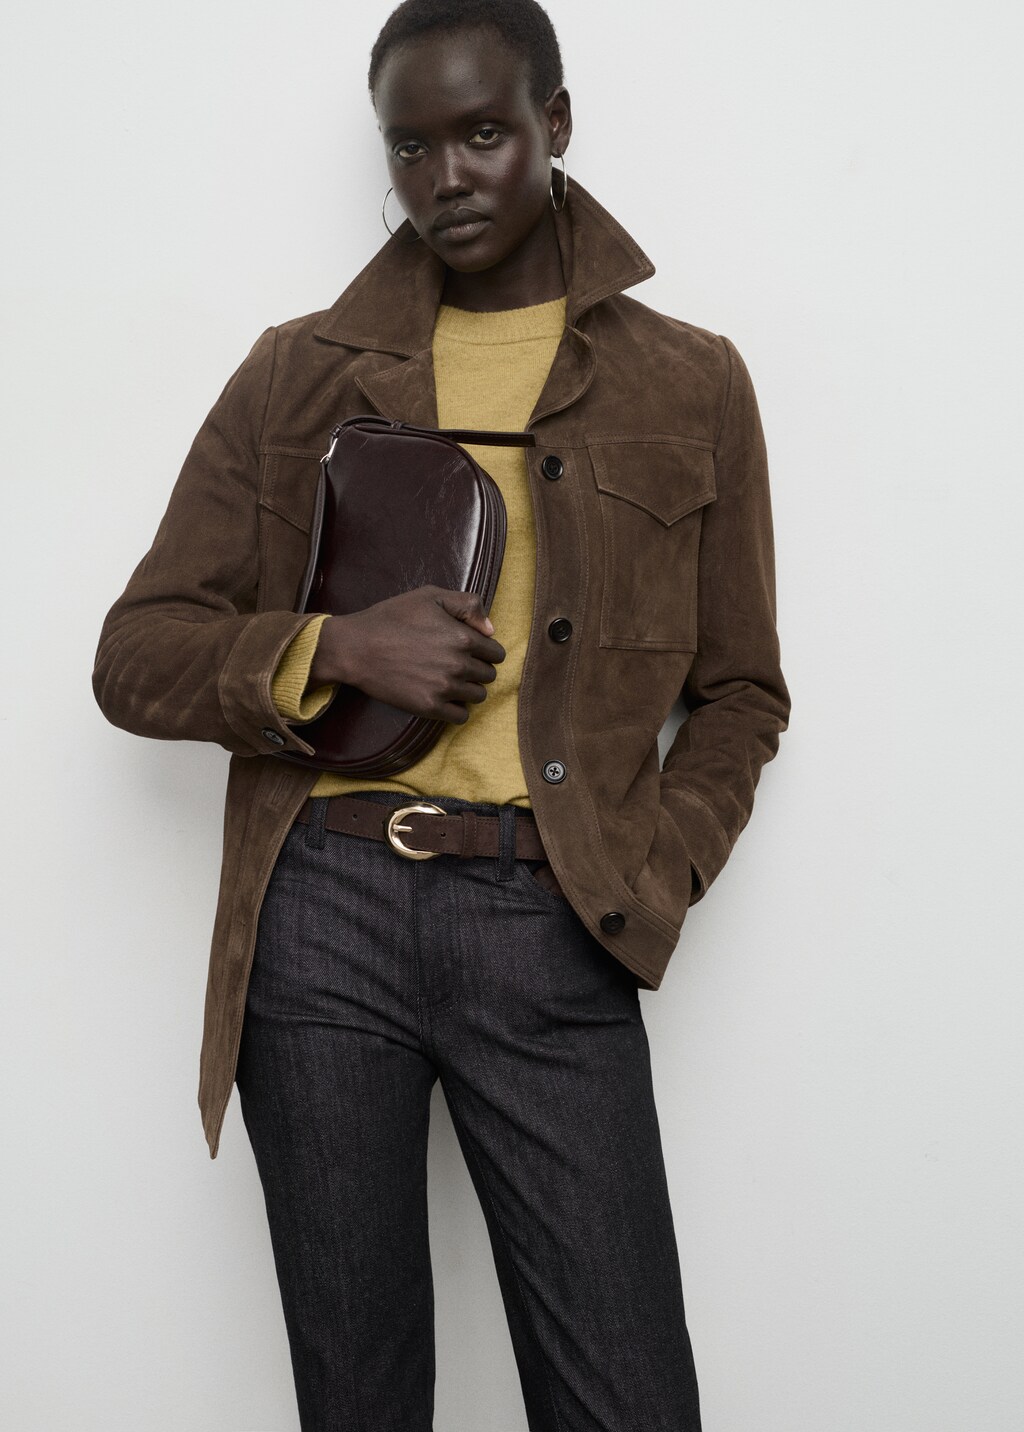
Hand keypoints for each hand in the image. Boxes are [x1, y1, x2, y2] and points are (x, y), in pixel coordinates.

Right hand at [309, 586, 504, 723]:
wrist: (356, 647)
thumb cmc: (392, 617)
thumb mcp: (430, 596)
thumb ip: (468, 605)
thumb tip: (491, 630)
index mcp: (463, 637)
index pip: (496, 653)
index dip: (486, 650)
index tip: (471, 650)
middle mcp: (458, 664)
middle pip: (489, 675)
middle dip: (478, 669)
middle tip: (458, 664)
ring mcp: (444, 688)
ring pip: (478, 696)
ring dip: (469, 689)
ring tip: (450, 680)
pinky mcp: (429, 707)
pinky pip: (461, 716)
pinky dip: (457, 709)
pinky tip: (444, 697)